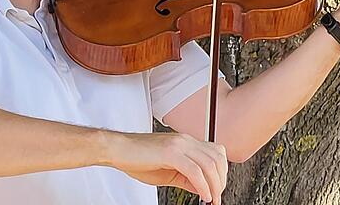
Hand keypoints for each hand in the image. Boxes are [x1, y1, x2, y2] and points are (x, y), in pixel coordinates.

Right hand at [105, 131, 227, 203]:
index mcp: (186, 142)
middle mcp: (186, 141)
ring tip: (211, 199)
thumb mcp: (168, 170)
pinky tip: (203, 195)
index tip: (217, 190)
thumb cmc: (138, 159)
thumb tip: (203, 188)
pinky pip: (194, 170)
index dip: (222, 173)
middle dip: (221, 181)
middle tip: (216, 198)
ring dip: (214, 185)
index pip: (216, 154)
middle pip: (217, 158)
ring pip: (209, 164)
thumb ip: (187, 177)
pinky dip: (202, 185)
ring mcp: (179, 145)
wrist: (117, 149)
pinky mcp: (170, 153)